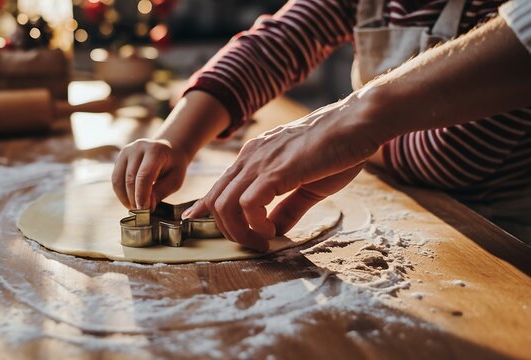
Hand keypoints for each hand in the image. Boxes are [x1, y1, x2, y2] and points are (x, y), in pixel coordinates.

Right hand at [112, 139, 189, 209]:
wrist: (169, 149)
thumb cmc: (174, 166)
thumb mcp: (175, 180)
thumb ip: (161, 192)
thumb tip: (146, 206)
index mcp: (155, 150)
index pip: (144, 175)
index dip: (142, 195)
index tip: (144, 210)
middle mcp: (138, 147)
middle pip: (130, 178)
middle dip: (134, 199)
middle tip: (141, 213)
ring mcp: (126, 151)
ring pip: (118, 179)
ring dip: (125, 197)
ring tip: (135, 208)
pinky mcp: (120, 157)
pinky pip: (115, 178)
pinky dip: (121, 192)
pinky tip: (130, 200)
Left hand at [182, 96, 381, 250]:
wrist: (359, 123)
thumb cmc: (337, 150)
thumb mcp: (307, 185)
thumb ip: (287, 208)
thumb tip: (274, 230)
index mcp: (255, 157)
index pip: (220, 186)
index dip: (205, 208)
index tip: (198, 223)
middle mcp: (251, 157)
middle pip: (216, 200)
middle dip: (227, 230)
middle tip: (254, 245)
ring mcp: (261, 162)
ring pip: (225, 204)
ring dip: (238, 232)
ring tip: (262, 242)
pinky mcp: (277, 170)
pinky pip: (247, 203)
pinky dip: (254, 224)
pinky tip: (272, 231)